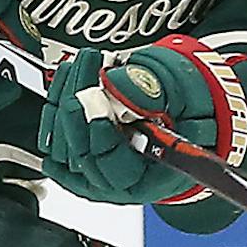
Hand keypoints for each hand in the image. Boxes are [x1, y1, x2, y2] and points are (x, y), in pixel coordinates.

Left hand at [38, 38, 241, 204]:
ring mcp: (94, 171)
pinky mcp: (78, 153)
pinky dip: (56, 104)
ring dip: (65, 99)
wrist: (184, 112)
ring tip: (77, 63)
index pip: (116, 171)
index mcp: (150, 180)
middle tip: (83, 69)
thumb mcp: (187, 98)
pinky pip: (56, 136)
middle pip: (82, 157)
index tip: (95, 101)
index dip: (101, 139)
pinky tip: (65, 77)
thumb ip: (156, 92)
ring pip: (63, 146)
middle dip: (79, 109)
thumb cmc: (191, 111)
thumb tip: (117, 82)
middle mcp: (117, 183)